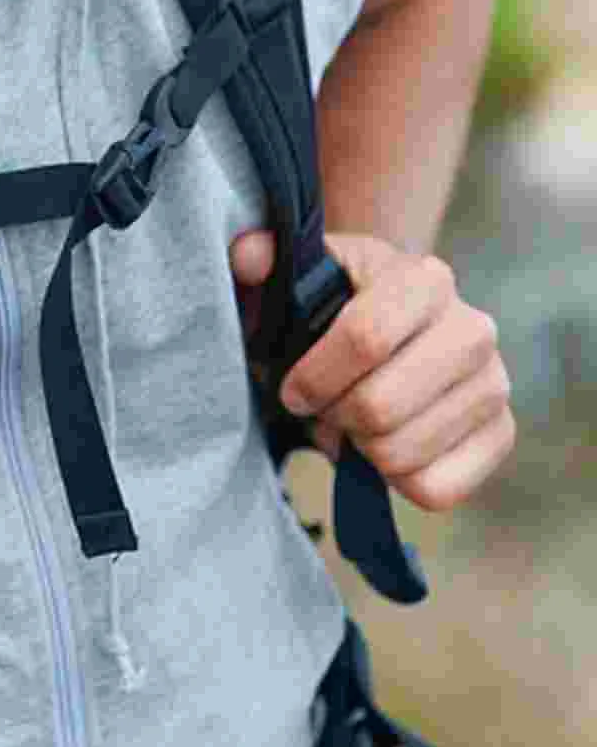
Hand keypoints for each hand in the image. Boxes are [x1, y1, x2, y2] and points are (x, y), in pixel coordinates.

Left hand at [230, 230, 515, 511]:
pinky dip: (394, 479)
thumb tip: (245, 257)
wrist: (390, 330)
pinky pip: (436, 489)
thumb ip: (258, 261)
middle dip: (333, 415)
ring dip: (359, 447)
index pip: (366, 338)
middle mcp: (474, 329)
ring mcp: (494, 385)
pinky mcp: (501, 435)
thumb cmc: (332, 305)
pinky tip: (385, 445)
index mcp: (425, 279)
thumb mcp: (295, 275)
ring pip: (401, 453)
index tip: (291, 388)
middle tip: (325, 405)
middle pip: (380, 406)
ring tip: (355, 419)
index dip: (314, 376)